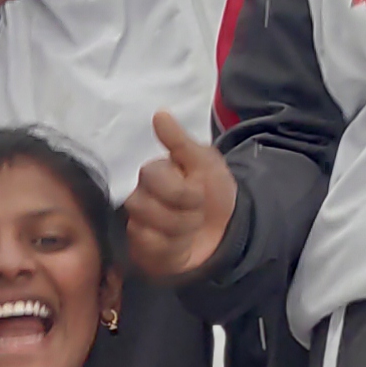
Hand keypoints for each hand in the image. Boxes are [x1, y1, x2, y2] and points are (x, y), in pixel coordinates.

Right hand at [121, 109, 239, 284]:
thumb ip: (180, 141)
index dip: (180, 188)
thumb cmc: (214, 192)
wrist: (228, 231)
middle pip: (143, 205)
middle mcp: (138, 198)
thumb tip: (159, 114)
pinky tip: (182, 245)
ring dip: (180, 230)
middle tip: (196, 211)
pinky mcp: (140, 252)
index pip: (151, 175)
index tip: (198, 192)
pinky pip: (148, 249)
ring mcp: (137, 226)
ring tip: (191, 228)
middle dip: (181, 211)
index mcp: (153, 174)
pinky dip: (173, 248)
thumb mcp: (206, 163)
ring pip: (146, 228)